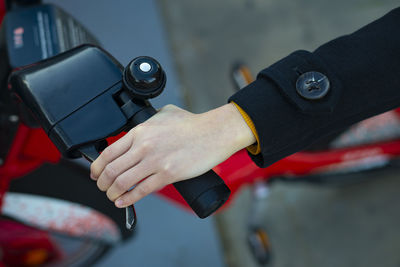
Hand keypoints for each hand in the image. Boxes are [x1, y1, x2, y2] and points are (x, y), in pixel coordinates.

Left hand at [90, 103, 255, 207]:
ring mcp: (156, 162)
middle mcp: (144, 147)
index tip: (95, 172)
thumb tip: (138, 130)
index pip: (108, 152)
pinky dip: (128, 199)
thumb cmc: (192, 124)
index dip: (96, 166)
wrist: (213, 133)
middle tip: (102, 186)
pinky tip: (123, 202)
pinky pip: (142, 191)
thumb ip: (147, 121)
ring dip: (113, 193)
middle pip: (112, 170)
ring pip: (123, 183)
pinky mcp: (168, 175)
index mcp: (140, 132)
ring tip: (112, 196)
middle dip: (102, 183)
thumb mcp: (164, 113)